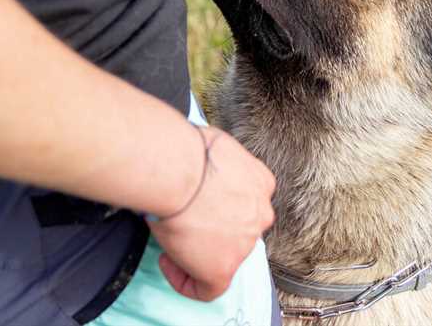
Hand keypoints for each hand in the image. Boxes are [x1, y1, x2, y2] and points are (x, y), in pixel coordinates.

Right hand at [147, 126, 275, 300]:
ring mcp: (245, 243)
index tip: (197, 204)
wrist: (179, 172)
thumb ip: (217, 159)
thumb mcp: (216, 144)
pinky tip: (169, 262)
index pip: (247, 201)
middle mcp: (260, 214)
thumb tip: (199, 153)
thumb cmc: (190, 152)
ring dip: (198, 253)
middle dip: (213, 230)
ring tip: (173, 240)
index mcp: (262, 183)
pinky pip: (208, 288)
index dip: (221, 207)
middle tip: (185, 224)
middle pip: (239, 229)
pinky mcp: (223, 268)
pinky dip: (187, 281)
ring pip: (224, 257)